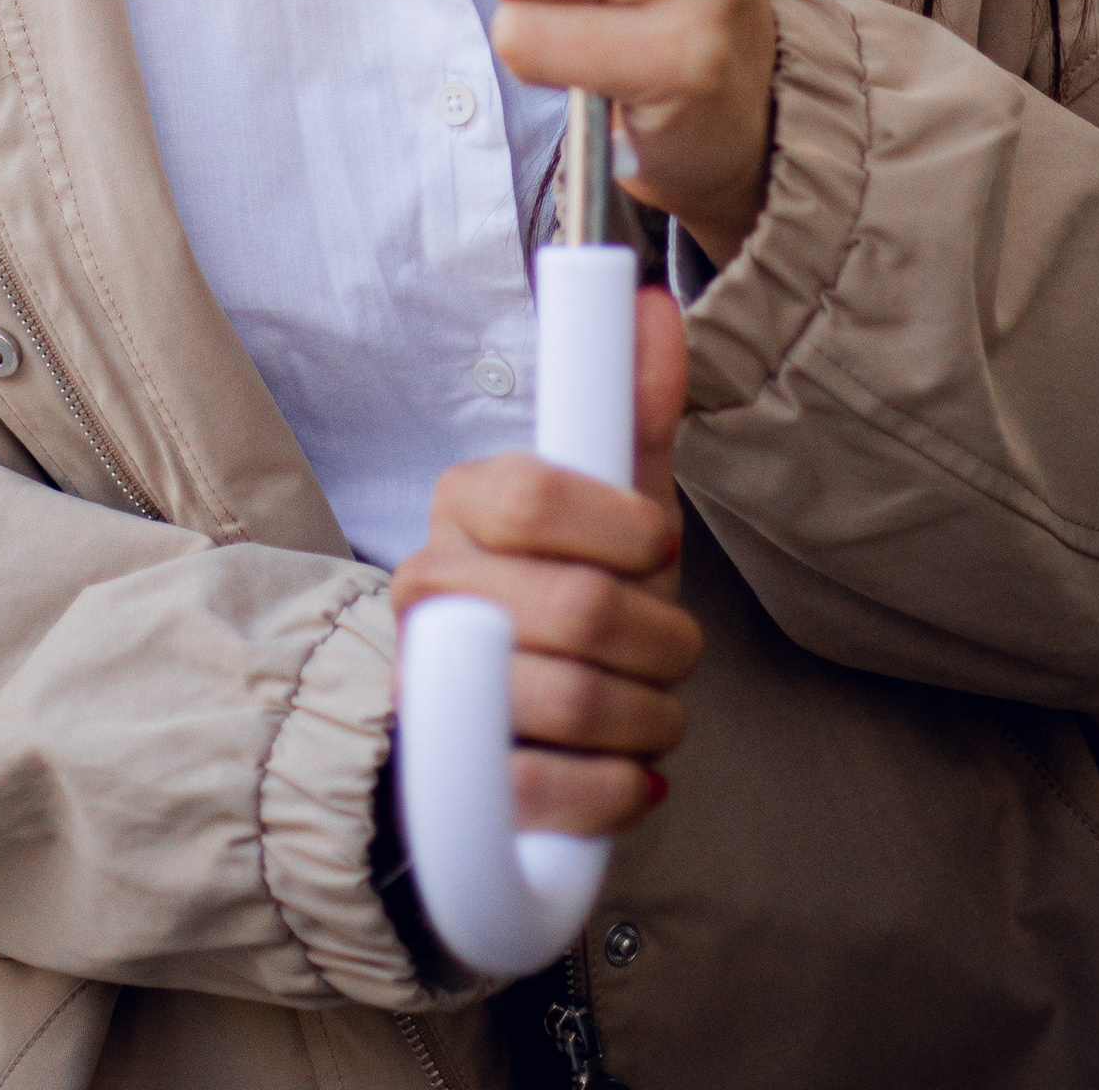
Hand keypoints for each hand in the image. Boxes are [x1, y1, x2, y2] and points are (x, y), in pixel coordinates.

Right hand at [391, 290, 696, 833]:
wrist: (491, 727)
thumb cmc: (563, 593)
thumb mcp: (607, 501)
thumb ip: (632, 408)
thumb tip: (658, 306)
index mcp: (463, 506)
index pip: (535, 495)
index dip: (622, 528)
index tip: (655, 546)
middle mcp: (430, 589)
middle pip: (580, 608)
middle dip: (663, 638)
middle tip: (668, 647)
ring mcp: (430, 690)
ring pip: (578, 702)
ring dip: (650, 715)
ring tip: (648, 708)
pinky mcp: (448, 787)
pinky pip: (551, 793)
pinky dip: (616, 789)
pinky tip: (624, 772)